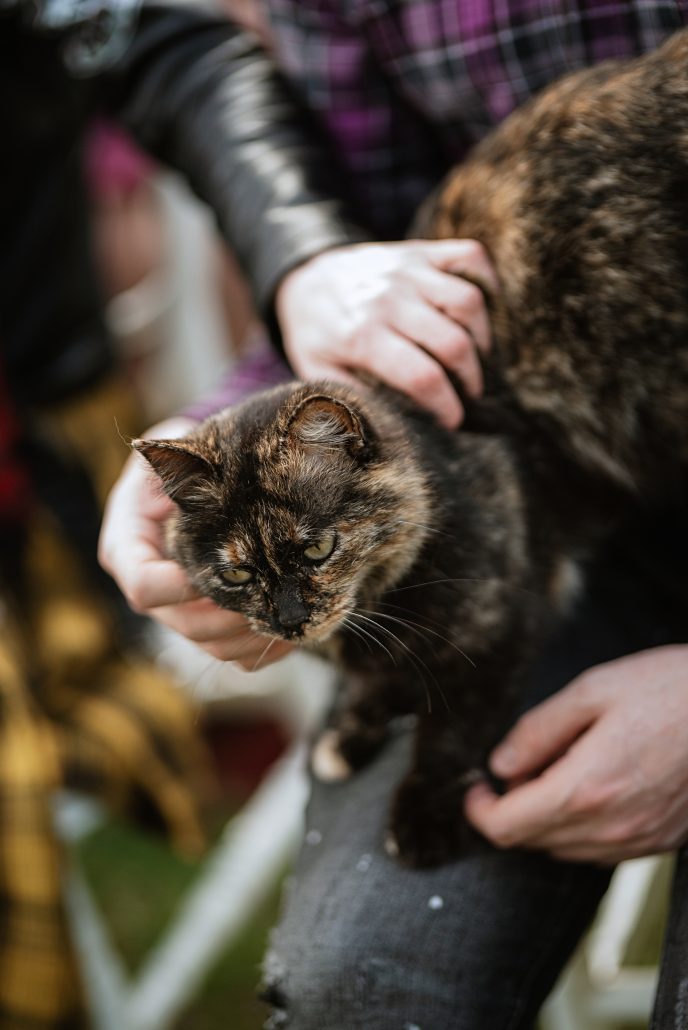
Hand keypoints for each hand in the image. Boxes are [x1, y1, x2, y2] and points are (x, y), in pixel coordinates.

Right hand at [98, 417, 293, 669]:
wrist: (200, 477)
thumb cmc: (184, 460)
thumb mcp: (172, 453)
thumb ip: (179, 468)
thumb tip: (193, 477)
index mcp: (127, 549)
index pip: (145, 586)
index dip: (181, 587)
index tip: (222, 570)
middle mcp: (152, 588)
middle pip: (185, 625)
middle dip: (231, 616)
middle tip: (273, 597)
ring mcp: (181, 611)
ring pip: (213, 646)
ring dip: (253, 636)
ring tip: (292, 614)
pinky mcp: (210, 623)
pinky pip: (236, 654)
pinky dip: (266, 648)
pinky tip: (296, 631)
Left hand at [276, 239, 497, 428]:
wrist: (302, 276)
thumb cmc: (315, 333)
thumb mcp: (317, 373)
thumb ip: (351, 398)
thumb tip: (388, 428)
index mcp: (362, 335)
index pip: (422, 376)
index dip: (446, 406)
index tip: (452, 422)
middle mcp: (389, 299)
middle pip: (454, 343)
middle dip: (470, 380)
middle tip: (467, 395)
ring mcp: (408, 270)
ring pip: (468, 302)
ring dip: (481, 336)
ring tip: (473, 358)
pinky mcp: (422, 251)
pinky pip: (471, 257)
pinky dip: (487, 282)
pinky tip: (476, 314)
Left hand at [465, 646, 687, 862]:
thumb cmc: (670, 689)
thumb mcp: (593, 690)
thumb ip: (539, 730)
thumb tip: (500, 764)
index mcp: (586, 787)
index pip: (508, 827)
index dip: (480, 810)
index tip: (477, 787)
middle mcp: (611, 826)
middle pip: (531, 842)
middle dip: (510, 809)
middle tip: (515, 767)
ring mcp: (639, 840)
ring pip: (565, 849)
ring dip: (544, 819)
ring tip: (555, 768)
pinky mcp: (660, 841)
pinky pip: (600, 849)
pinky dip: (579, 826)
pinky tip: (590, 785)